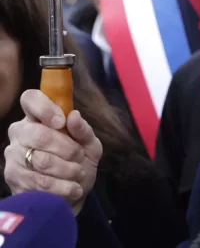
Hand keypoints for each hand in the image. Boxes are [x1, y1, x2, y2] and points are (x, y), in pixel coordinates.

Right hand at [4, 90, 102, 214]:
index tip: (62, 122)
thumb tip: (74, 116)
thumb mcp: (89, 146)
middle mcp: (20, 133)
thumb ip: (83, 131)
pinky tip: (72, 189)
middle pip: (39, 134)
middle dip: (67, 148)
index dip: (45, 108)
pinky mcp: (13, 178)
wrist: (70, 197)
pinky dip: (62, 187)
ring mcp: (13, 156)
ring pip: (40, 160)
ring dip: (68, 169)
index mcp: (37, 118)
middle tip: (79, 157)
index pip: (30, 99)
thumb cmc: (79, 164)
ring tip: (78, 174)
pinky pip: (39, 181)